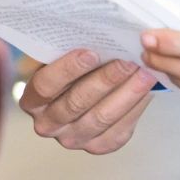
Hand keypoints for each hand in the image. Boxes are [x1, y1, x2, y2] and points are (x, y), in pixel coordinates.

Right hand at [17, 49, 157, 153]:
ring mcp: (74, 138)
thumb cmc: (70, 72)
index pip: (46, 86)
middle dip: (106, 79)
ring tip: (143, 73)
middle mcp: (48, 124)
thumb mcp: (58, 59)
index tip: (91, 52)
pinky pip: (119, 130)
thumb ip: (66, 50)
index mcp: (32, 100)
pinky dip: (135, 108)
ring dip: (126, 93)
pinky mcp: (99, 145)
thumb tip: (93, 33)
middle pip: (77, 103)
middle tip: (127, 60)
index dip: (67, 69)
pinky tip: (147, 90)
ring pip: (102, 117)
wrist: (81, 94)